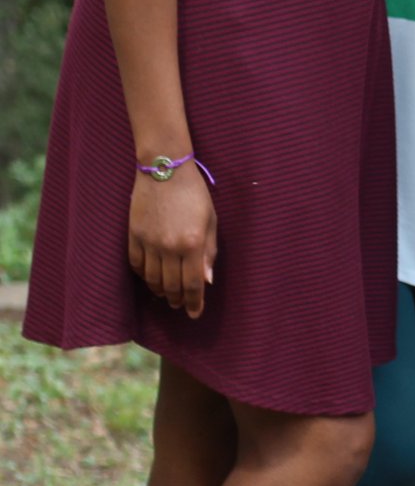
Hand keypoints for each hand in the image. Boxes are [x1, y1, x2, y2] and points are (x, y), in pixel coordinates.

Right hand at [126, 166, 215, 317]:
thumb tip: (207, 280)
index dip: (194, 302)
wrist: (165, 171)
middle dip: (178, 299)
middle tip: (181, 305)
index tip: (195, 314)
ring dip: (160, 291)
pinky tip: (151, 278)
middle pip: (171, 285)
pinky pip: (137, 265)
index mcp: (192, 243)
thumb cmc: (195, 194)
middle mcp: (169, 248)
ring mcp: (149, 243)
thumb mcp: (211, 220)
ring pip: (152, 279)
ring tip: (167, 295)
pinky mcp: (133, 237)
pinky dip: (144, 276)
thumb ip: (209, 251)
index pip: (193, 283)